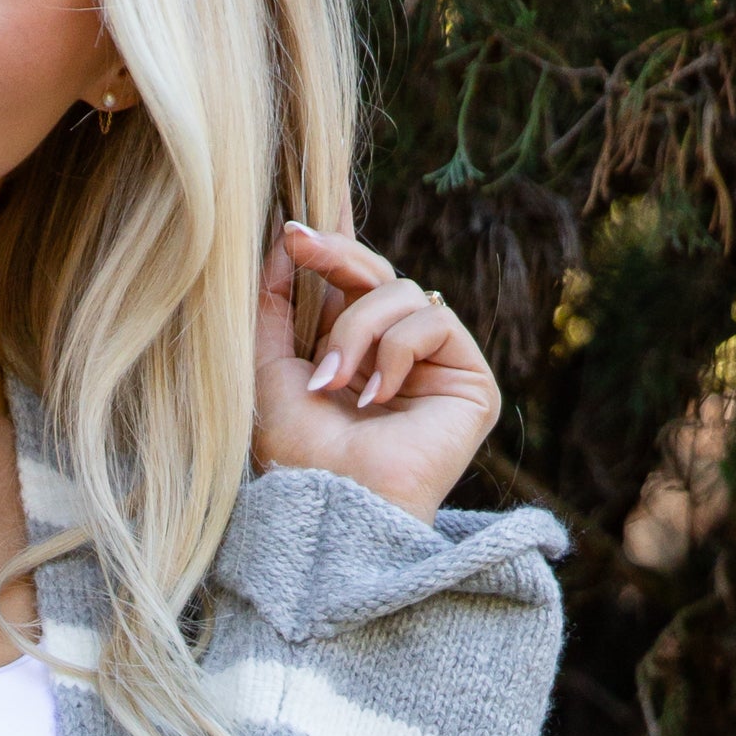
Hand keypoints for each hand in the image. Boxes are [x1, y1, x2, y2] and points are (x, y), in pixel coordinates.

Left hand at [252, 221, 500, 521]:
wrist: (334, 509)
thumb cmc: (297, 454)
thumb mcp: (266, 369)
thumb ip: (271, 306)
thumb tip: (286, 239)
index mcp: (352, 354)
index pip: (350, 284)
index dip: (331, 248)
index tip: (291, 227)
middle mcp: (396, 356)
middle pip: (378, 273)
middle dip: (336, 257)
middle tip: (299, 245)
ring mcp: (436, 367)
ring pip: (402, 292)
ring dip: (357, 330)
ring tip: (334, 384)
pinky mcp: (469, 380)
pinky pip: (433, 321)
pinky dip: (396, 352)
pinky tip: (377, 399)